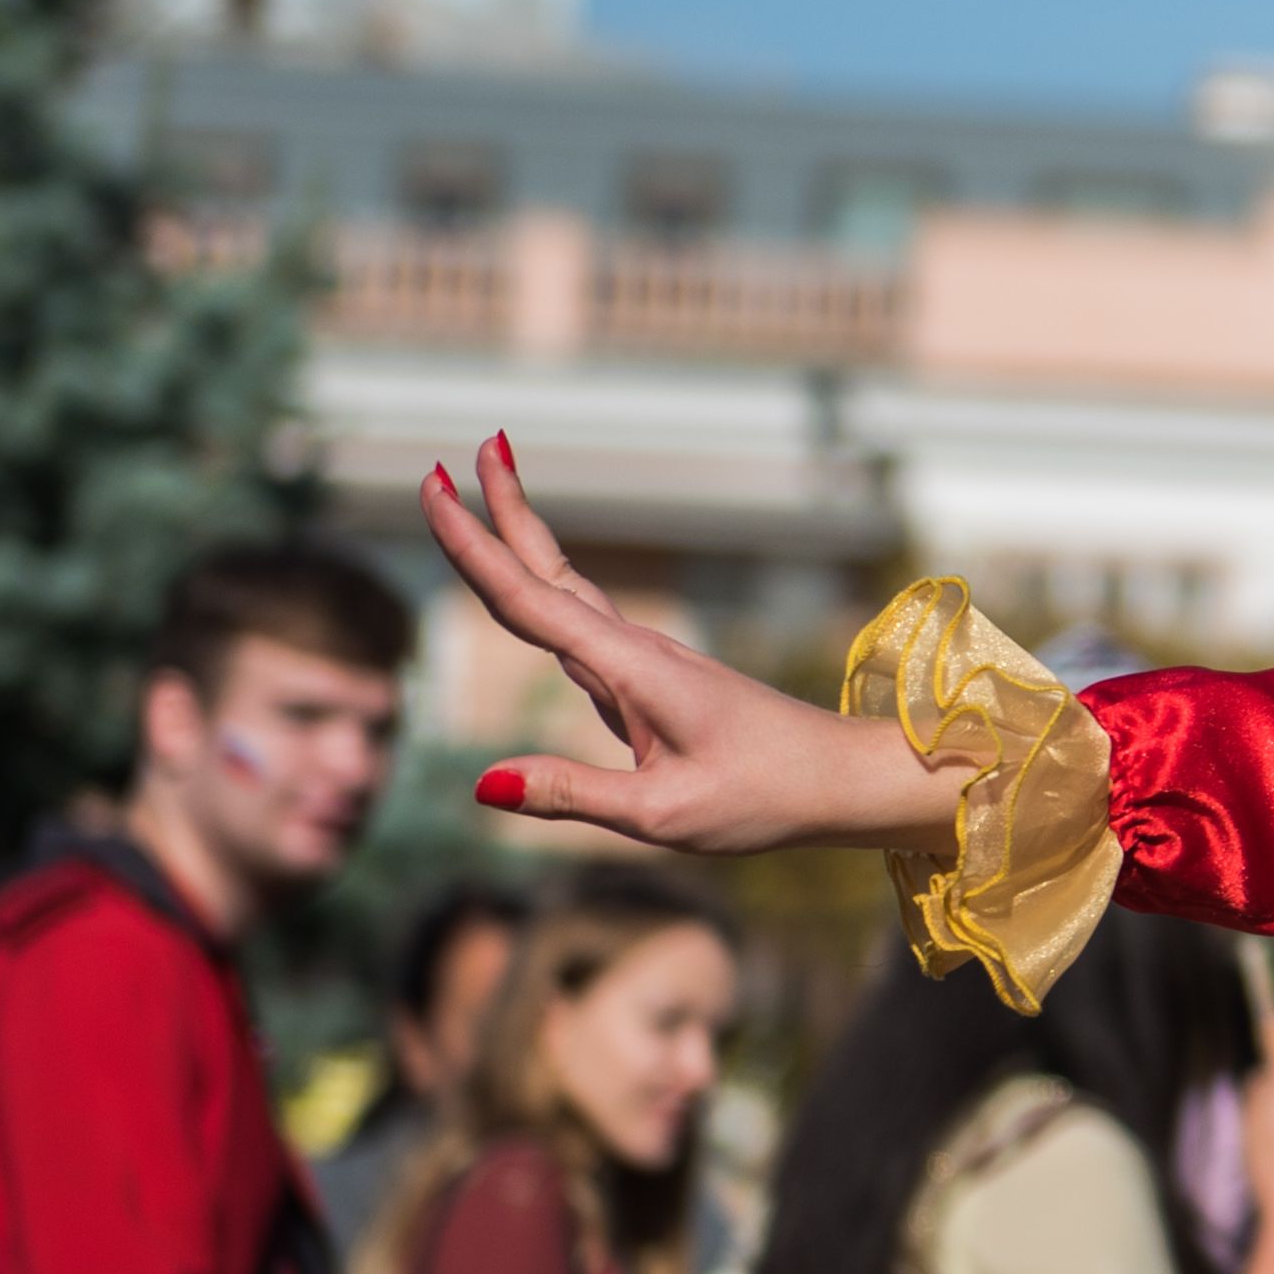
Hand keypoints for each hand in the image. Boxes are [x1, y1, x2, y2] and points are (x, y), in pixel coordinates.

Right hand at [423, 438, 964, 857]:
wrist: (838, 779)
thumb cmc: (765, 797)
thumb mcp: (664, 814)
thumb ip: (572, 795)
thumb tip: (482, 783)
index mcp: (631, 669)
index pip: (530, 599)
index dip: (474, 545)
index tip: (436, 484)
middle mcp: (633, 650)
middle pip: (547, 571)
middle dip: (499, 514)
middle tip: (447, 459)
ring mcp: (643, 659)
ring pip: (564, 589)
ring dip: (518, 540)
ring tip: (482, 491)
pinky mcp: (651, 678)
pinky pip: (581, 623)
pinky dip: (544, 588)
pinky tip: (530, 586)